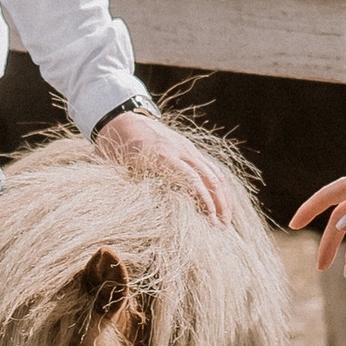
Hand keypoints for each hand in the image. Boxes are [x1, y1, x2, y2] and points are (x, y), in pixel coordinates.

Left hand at [94, 105, 234, 222]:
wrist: (121, 119)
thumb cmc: (117, 148)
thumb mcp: (122, 169)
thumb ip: (136, 188)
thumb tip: (148, 218)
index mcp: (163, 156)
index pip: (193, 180)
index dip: (204, 201)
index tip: (210, 221)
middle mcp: (179, 150)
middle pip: (209, 177)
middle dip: (220, 203)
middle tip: (224, 226)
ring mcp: (186, 147)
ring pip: (213, 172)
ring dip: (223, 196)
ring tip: (227, 218)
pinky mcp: (189, 148)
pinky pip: (209, 167)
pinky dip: (218, 185)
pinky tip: (222, 200)